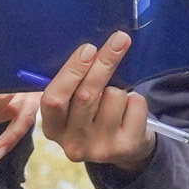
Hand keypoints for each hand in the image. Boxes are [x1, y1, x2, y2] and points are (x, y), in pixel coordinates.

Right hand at [34, 33, 153, 171]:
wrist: (124, 148)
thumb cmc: (94, 115)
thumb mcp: (74, 105)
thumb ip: (72, 84)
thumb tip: (88, 49)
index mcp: (53, 128)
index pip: (54, 99)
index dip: (71, 72)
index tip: (88, 48)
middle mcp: (73, 143)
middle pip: (86, 95)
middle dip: (104, 63)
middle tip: (119, 39)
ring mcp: (99, 148)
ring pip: (114, 97)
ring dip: (119, 89)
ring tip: (115, 102)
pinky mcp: (125, 147)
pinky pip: (135, 105)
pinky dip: (136, 100)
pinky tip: (129, 112)